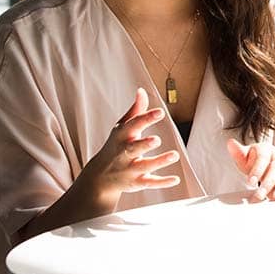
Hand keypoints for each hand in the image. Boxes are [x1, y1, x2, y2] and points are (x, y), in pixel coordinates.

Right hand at [79, 88, 180, 210]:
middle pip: (133, 148)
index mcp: (122, 136)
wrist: (98, 177)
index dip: (146, 118)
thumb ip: (135, 110)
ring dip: (159, 161)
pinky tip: (176, 179)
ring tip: (175, 155)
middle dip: (144, 144)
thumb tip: (142, 90)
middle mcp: (124, 153)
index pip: (133, 125)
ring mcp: (130, 169)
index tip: (160, 112)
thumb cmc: (115, 145)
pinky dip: (162, 182)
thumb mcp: (122, 127)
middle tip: (157, 140)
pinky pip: (149, 183)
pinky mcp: (136, 182)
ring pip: (144, 166)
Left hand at [226, 139, 274, 200]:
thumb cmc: (255, 162)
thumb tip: (230, 143)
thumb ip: (238, 153)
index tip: (250, 182)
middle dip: (268, 183)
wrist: (267, 164)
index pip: (263, 158)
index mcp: (266, 149)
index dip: (257, 170)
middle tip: (260, 195)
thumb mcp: (245, 158)